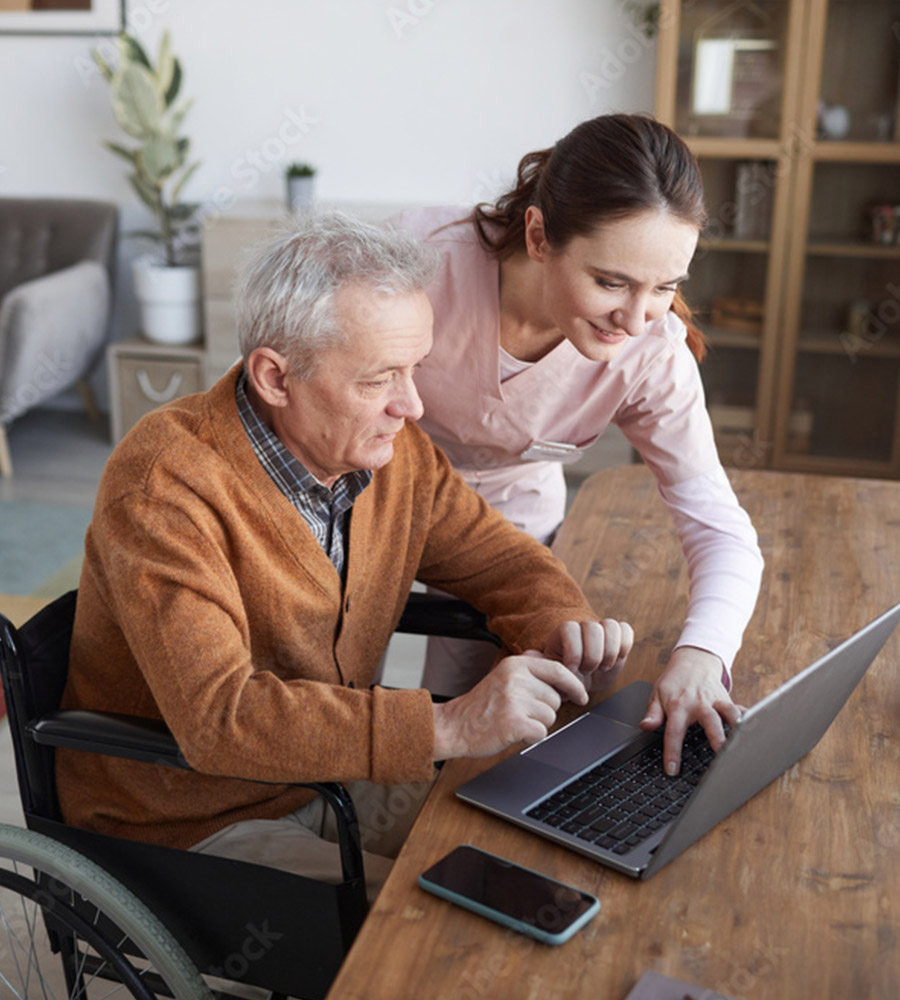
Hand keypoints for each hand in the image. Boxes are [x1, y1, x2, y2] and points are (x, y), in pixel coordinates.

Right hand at [432, 652, 588, 759]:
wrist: (454, 725)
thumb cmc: (481, 705)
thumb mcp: (503, 676)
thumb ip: (529, 670)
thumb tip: (562, 670)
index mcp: (515, 664)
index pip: (558, 670)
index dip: (574, 684)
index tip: (581, 695)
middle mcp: (515, 679)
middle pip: (555, 698)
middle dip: (544, 710)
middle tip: (521, 712)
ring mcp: (514, 701)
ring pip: (550, 717)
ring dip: (536, 724)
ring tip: (513, 721)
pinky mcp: (513, 723)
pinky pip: (541, 733)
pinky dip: (530, 738)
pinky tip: (513, 732)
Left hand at [543, 619, 633, 694]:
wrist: (581, 684)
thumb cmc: (564, 680)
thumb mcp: (550, 676)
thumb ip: (541, 665)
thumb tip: (530, 654)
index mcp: (563, 634)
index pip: (570, 628)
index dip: (574, 650)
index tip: (573, 669)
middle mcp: (582, 628)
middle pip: (592, 627)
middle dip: (592, 655)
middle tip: (588, 670)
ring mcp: (601, 630)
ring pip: (610, 626)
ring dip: (609, 652)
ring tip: (602, 667)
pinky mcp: (618, 637)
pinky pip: (626, 630)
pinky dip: (624, 646)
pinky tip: (616, 660)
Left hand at [639, 646, 744, 775]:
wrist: (693, 661)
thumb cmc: (674, 682)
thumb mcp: (657, 694)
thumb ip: (653, 713)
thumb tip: (645, 726)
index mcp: (679, 705)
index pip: (674, 731)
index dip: (673, 752)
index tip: (672, 769)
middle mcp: (700, 703)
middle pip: (710, 721)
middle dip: (717, 738)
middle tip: (721, 755)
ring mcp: (716, 701)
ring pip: (730, 712)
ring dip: (736, 727)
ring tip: (743, 744)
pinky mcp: (728, 700)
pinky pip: (740, 709)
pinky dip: (748, 718)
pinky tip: (755, 730)